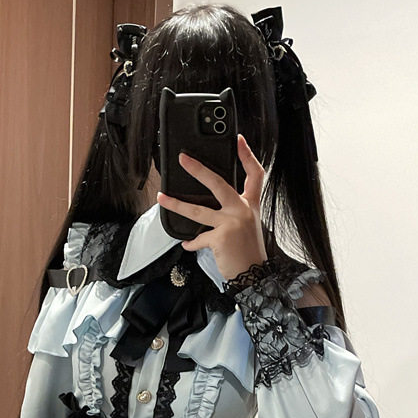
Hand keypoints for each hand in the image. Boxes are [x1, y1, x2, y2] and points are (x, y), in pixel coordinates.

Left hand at [155, 133, 267, 282]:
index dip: (247, 155)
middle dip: (198, 170)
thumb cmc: (249, 253)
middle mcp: (242, 210)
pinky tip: (187, 244)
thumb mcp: (247, 227)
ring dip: (177, 204)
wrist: (254, 277)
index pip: (254, 174)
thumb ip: (233, 213)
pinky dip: (192, 243)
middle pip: (218, 183)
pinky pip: (198, 238)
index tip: (238, 140)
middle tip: (183, 159)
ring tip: (162, 198)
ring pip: (199, 210)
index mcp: (251, 205)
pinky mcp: (221, 237)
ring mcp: (231, 223)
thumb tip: (209, 206)